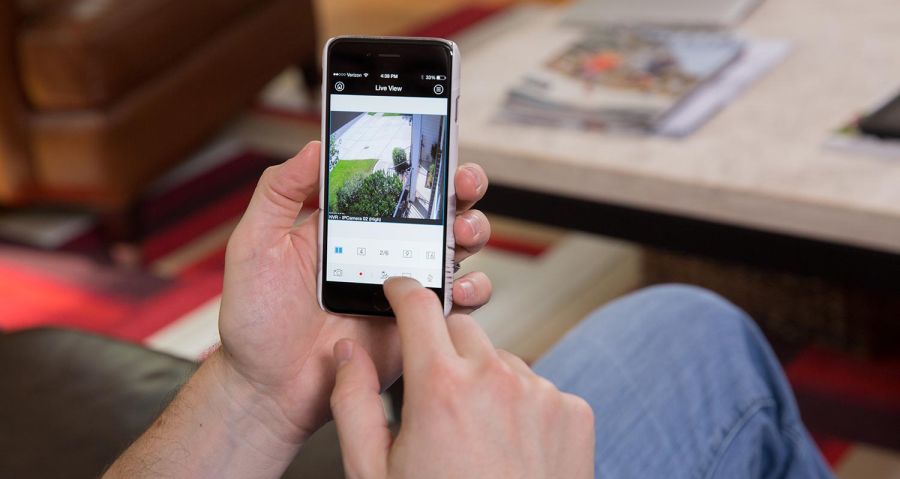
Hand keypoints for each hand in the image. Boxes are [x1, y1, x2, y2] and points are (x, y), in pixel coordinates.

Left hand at [216, 141, 492, 444]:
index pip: (393, 183)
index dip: (420, 163)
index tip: (435, 149)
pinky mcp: (418, 325)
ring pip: (456, 249)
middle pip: (437, 210)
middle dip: (460, 190)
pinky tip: (455, 289)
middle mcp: (384, 250)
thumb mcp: (255, 245)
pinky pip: (458, 304)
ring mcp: (405, 287)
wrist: (268, 388)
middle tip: (461, 185)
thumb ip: (278, 193)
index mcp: (350, 226)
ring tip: (461, 236)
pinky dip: (471, 290)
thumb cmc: (255, 319)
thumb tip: (314, 146)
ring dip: (471, 233)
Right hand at [330, 278, 595, 478]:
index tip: (400, 290)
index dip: (403, 291)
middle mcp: (495, 379)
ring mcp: (541, 393)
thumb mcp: (373, 471)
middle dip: (443, 350)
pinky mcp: (573, 412)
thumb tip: (346, 353)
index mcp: (440, 387)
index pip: (418, 305)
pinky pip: (539, 388)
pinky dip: (522, 406)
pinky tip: (510, 449)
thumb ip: (353, 401)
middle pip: (462, 331)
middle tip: (434, 398)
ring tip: (476, 438)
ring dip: (484, 382)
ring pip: (502, 361)